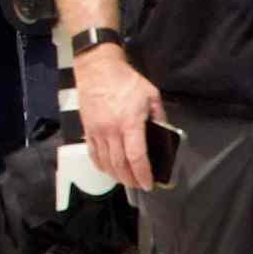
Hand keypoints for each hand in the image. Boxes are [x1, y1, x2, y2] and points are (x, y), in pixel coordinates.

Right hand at [75, 42, 168, 188]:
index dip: (143, 174)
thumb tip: (165, 133)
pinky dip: (101, 165)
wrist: (97, 69)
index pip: (136, 157)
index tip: (149, 184)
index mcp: (130, 123)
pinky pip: (93, 153)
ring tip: (126, 180)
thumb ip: (160, 116)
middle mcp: (111, 131)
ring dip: (116, 176)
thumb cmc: (126, 81)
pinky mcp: (87, 129)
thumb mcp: (151, 95)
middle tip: (139, 184)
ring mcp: (97, 131)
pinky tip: (109, 169)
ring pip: (106, 162)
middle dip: (131, 179)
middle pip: (120, 164)